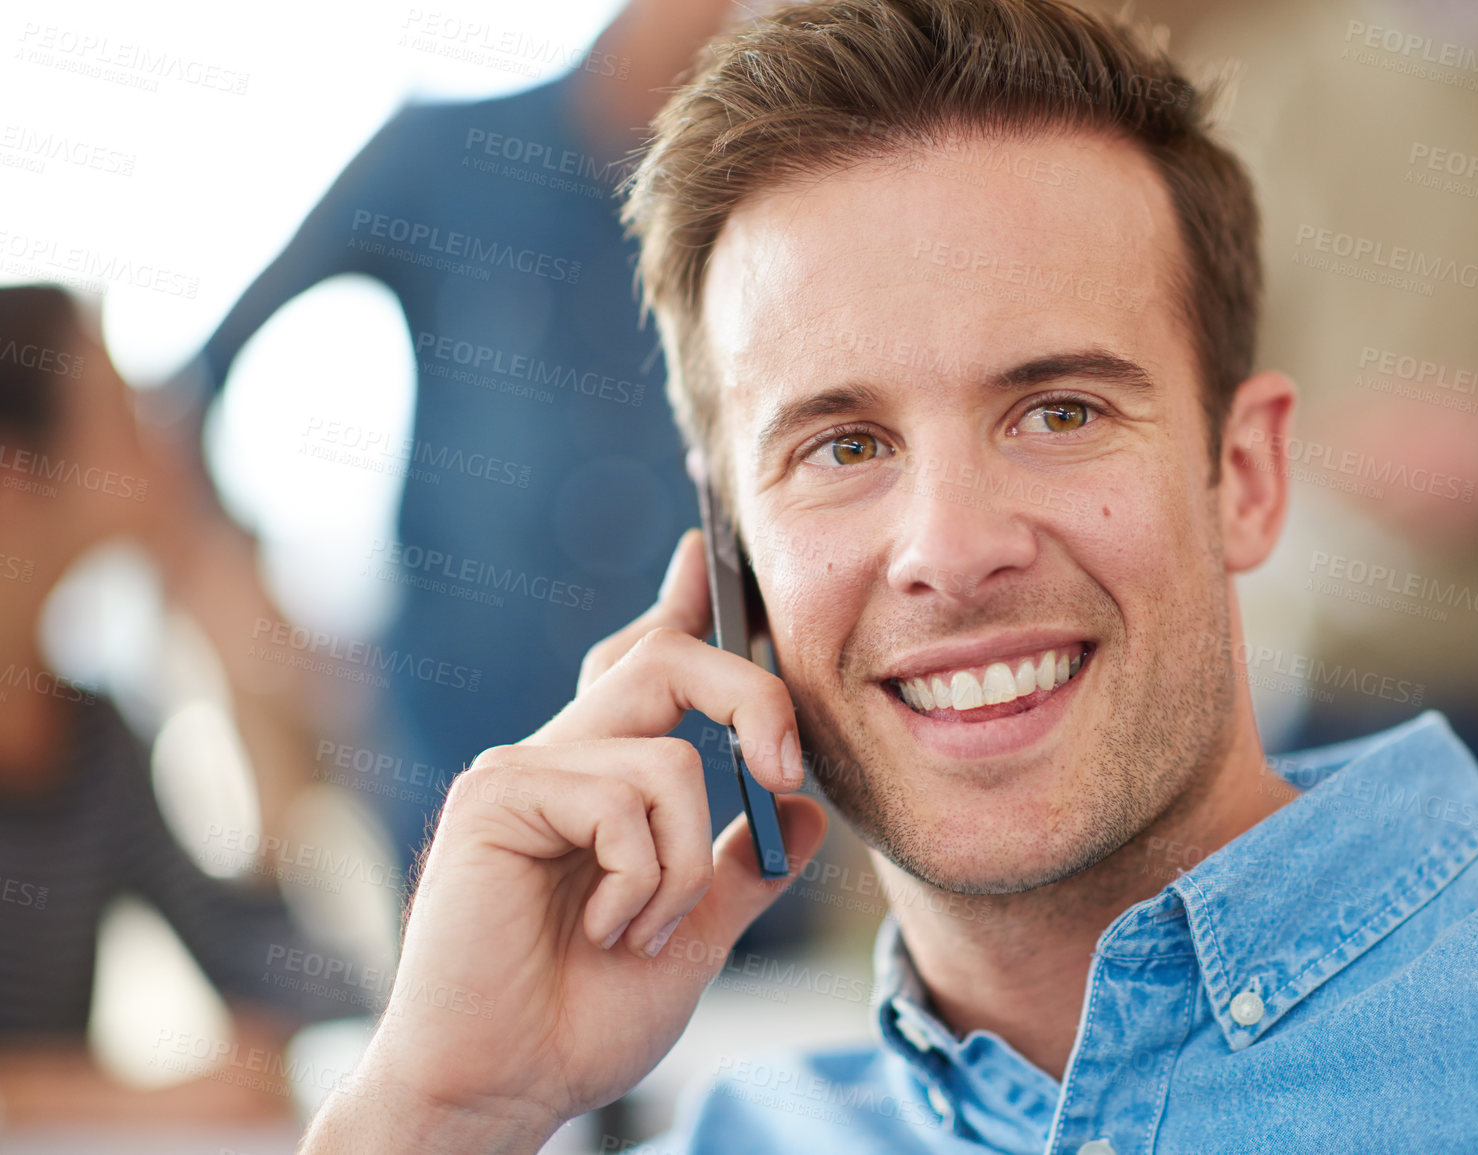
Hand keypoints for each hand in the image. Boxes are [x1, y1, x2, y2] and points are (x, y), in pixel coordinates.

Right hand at [301, 530, 828, 1152]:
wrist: (503, 1087)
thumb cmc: (580, 1017)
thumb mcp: (692, 933)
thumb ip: (744, 868)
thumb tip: (805, 812)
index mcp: (602, 781)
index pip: (646, 668)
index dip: (679, 608)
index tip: (707, 555)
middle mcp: (561, 759)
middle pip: (666, 660)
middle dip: (752, 698)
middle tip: (788, 770)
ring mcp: (522, 772)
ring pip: (669, 758)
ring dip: (688, 866)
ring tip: (641, 930)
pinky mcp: (496, 798)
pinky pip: (626, 800)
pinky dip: (645, 880)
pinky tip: (605, 928)